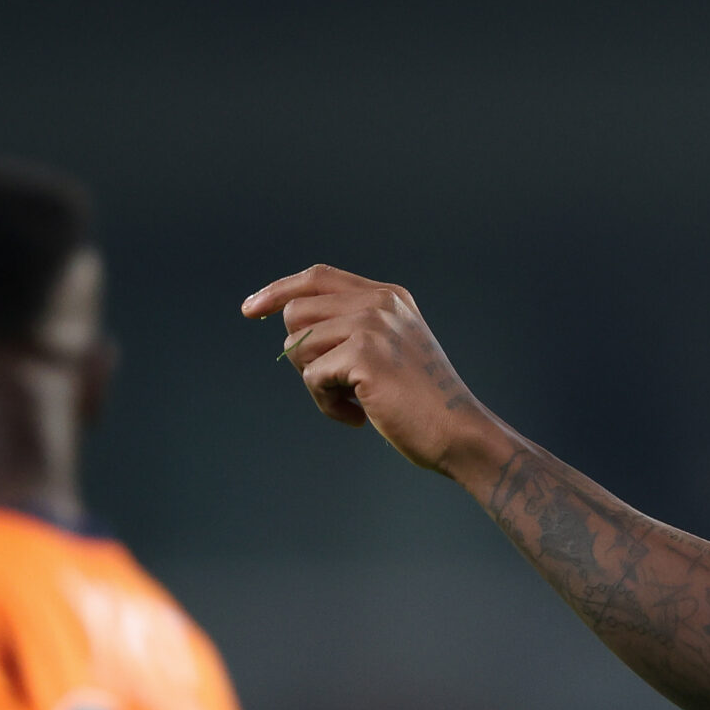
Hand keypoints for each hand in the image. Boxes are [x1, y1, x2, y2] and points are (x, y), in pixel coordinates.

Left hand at [242, 265, 505, 477]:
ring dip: (316, 383)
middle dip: (300, 353)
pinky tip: (359, 415)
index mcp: (388, 296)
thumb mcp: (394, 348)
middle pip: (296, 312)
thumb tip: (293, 327)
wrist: (459, 431)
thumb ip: (356, 327)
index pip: (316, 277)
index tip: (250, 310)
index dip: (277, 290)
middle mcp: (379, 303)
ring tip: (352, 401)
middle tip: (334, 382)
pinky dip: (328, 405)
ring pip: (297, 345)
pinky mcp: (363, 355)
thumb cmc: (423, 403)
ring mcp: (372, 326)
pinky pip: (311, 377)